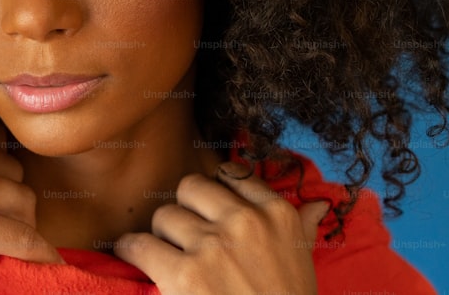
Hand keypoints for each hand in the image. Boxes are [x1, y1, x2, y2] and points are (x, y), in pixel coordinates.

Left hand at [114, 161, 328, 294]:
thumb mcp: (304, 262)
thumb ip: (304, 228)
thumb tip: (316, 206)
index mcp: (277, 214)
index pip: (231, 174)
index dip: (215, 193)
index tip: (209, 210)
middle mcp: (245, 221)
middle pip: (190, 187)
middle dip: (185, 210)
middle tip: (186, 236)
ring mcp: (214, 246)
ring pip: (164, 215)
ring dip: (162, 236)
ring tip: (168, 256)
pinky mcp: (185, 274)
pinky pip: (140, 244)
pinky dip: (131, 251)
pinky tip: (134, 257)